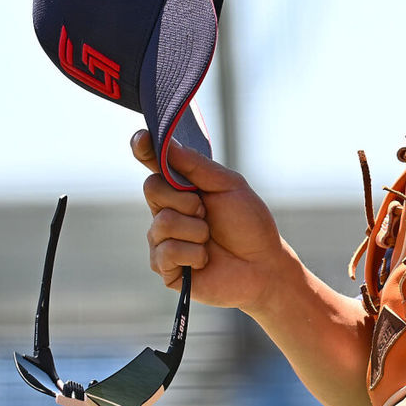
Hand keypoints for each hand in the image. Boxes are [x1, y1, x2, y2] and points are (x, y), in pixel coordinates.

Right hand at [131, 130, 285, 313]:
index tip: (142, 138)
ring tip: (210, 239)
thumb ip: (197, 166)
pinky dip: (194, 254)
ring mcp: (163, 239)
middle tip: (206, 211)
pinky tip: (205, 260)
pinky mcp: (165, 267)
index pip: (154, 164)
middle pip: (153, 188)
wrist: (263, 265)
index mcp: (181, 189)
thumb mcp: (229, 186)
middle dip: (186, 199)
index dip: (144, 148)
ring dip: (196, 230)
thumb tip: (167, 144)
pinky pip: (167, 252)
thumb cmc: (249, 224)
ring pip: (163, 223)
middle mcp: (167, 211)